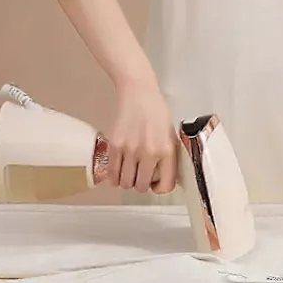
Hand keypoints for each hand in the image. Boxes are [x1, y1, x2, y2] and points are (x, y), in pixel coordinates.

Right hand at [107, 76, 177, 193]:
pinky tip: (119, 171)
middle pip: (142, 187)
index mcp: (167, 151)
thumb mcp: (170, 136)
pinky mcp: (114, 145)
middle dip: (142, 185)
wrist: (139, 93)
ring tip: (130, 173)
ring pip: (126, 183)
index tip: (157, 184)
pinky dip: (115, 177)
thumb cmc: (157, 112)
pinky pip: (112, 173)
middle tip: (142, 176)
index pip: (165, 185)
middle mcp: (149, 153)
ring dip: (128, 182)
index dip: (161, 188)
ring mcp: (130, 150)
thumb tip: (163, 179)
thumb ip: (168, 158)